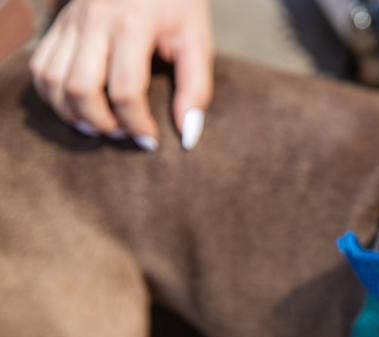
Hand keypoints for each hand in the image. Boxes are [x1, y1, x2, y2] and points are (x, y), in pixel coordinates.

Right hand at [29, 0, 213, 150]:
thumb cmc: (179, 6)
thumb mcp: (197, 41)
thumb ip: (196, 88)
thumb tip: (187, 134)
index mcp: (134, 25)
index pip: (126, 90)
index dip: (137, 124)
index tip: (151, 140)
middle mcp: (95, 21)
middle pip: (81, 88)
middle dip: (101, 122)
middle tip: (123, 134)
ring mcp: (72, 21)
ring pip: (52, 80)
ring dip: (72, 113)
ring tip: (100, 126)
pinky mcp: (59, 24)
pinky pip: (41, 67)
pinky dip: (53, 95)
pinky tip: (78, 107)